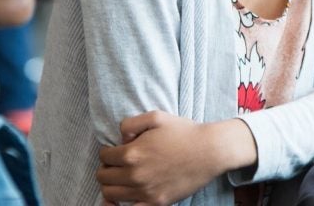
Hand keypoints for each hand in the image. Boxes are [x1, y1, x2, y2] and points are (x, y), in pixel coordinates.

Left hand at [97, 112, 255, 205]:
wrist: (209, 151)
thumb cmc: (184, 132)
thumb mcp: (156, 117)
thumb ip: (130, 124)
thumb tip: (120, 139)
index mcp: (132, 153)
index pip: (104, 156)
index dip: (107, 151)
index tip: (114, 150)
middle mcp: (135, 175)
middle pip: (103, 177)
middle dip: (106, 168)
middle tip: (116, 164)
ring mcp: (145, 192)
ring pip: (110, 195)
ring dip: (111, 186)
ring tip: (121, 178)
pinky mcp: (157, 203)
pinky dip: (121, 205)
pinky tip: (127, 197)